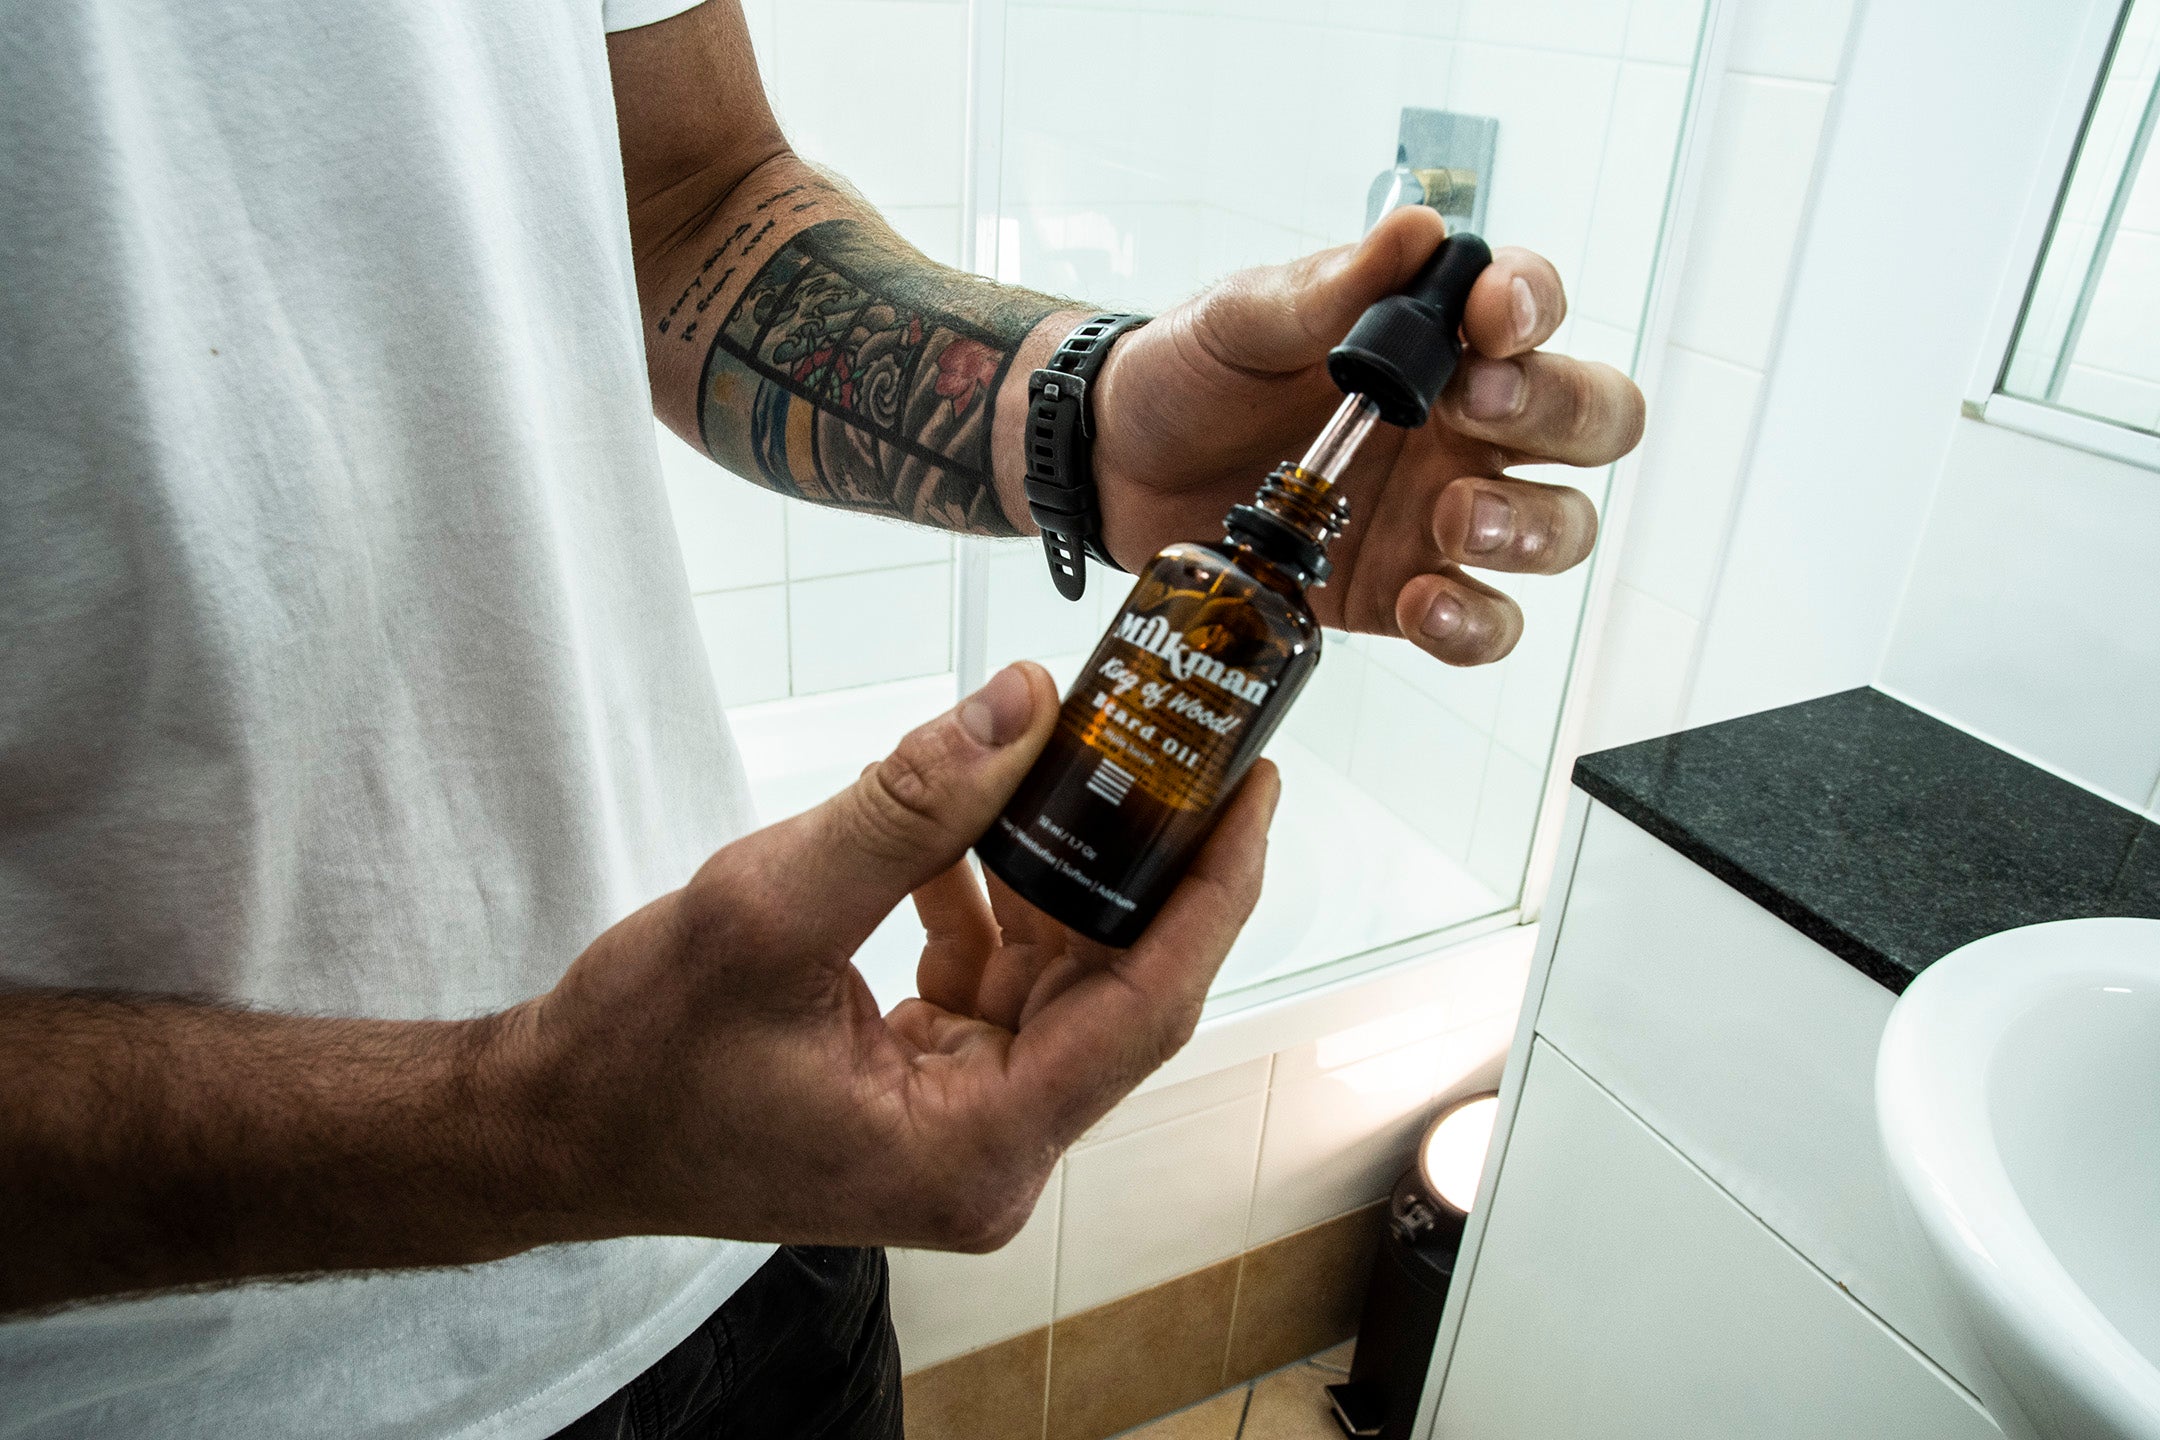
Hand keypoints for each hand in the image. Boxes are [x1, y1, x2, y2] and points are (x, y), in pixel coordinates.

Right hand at [509, 663, 1278, 1250]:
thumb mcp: (766, 909)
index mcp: (973, 1148)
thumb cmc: (634, 1057)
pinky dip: (981, 901)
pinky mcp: (928, 1091)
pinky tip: (950, 831)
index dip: (1213, 889)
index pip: (1147, 1007)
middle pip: (1113, 987)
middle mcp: (989, 1154)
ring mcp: (961, 1127)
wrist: (550, 1127)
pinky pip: (993, 980)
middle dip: (1135, 860)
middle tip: (1164, 740)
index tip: (1252, 786)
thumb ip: (905, 807)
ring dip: (1048, 870)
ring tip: (1051, 760)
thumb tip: (1022, 704)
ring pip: (1054, 975)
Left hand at [1088, 206, 1642, 665]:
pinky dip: (1474, 622)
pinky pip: (1484, 623)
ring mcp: (1441, 517)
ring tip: (1453, 518)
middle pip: (1591, 422)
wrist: (1116, 465)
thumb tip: (1416, 230)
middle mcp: (1463, 427)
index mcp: (1434, 341)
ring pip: (1560, 529)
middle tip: (1473, 413)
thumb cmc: (1189, 375)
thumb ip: (1328, 288)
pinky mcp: (1403, 595)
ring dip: (1530, 527)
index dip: (1535, 307)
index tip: (1492, 319)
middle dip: (1560, 416)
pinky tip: (1422, 600)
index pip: (1532, 309)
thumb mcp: (1243, 318)